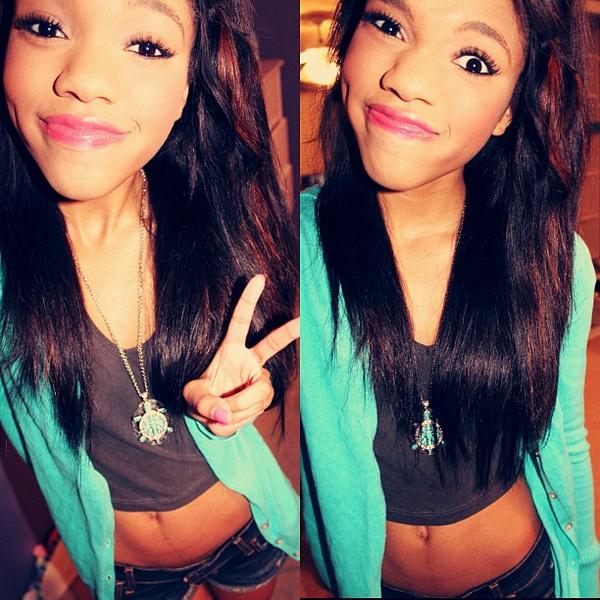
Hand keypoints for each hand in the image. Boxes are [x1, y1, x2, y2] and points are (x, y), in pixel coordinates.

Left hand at [183, 274, 298, 435]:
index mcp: (230, 349)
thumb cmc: (200, 396)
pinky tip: (226, 421)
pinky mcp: (262, 400)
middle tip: (303, 320)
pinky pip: (251, 414)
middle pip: (272, 345)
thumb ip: (203, 403)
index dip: (248, 300)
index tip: (258, 278)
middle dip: (288, 331)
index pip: (240, 321)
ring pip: (257, 395)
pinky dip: (234, 423)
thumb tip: (223, 413)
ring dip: (234, 411)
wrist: (211, 416)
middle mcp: (249, 361)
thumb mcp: (191, 396)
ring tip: (217, 415)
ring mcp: (259, 380)